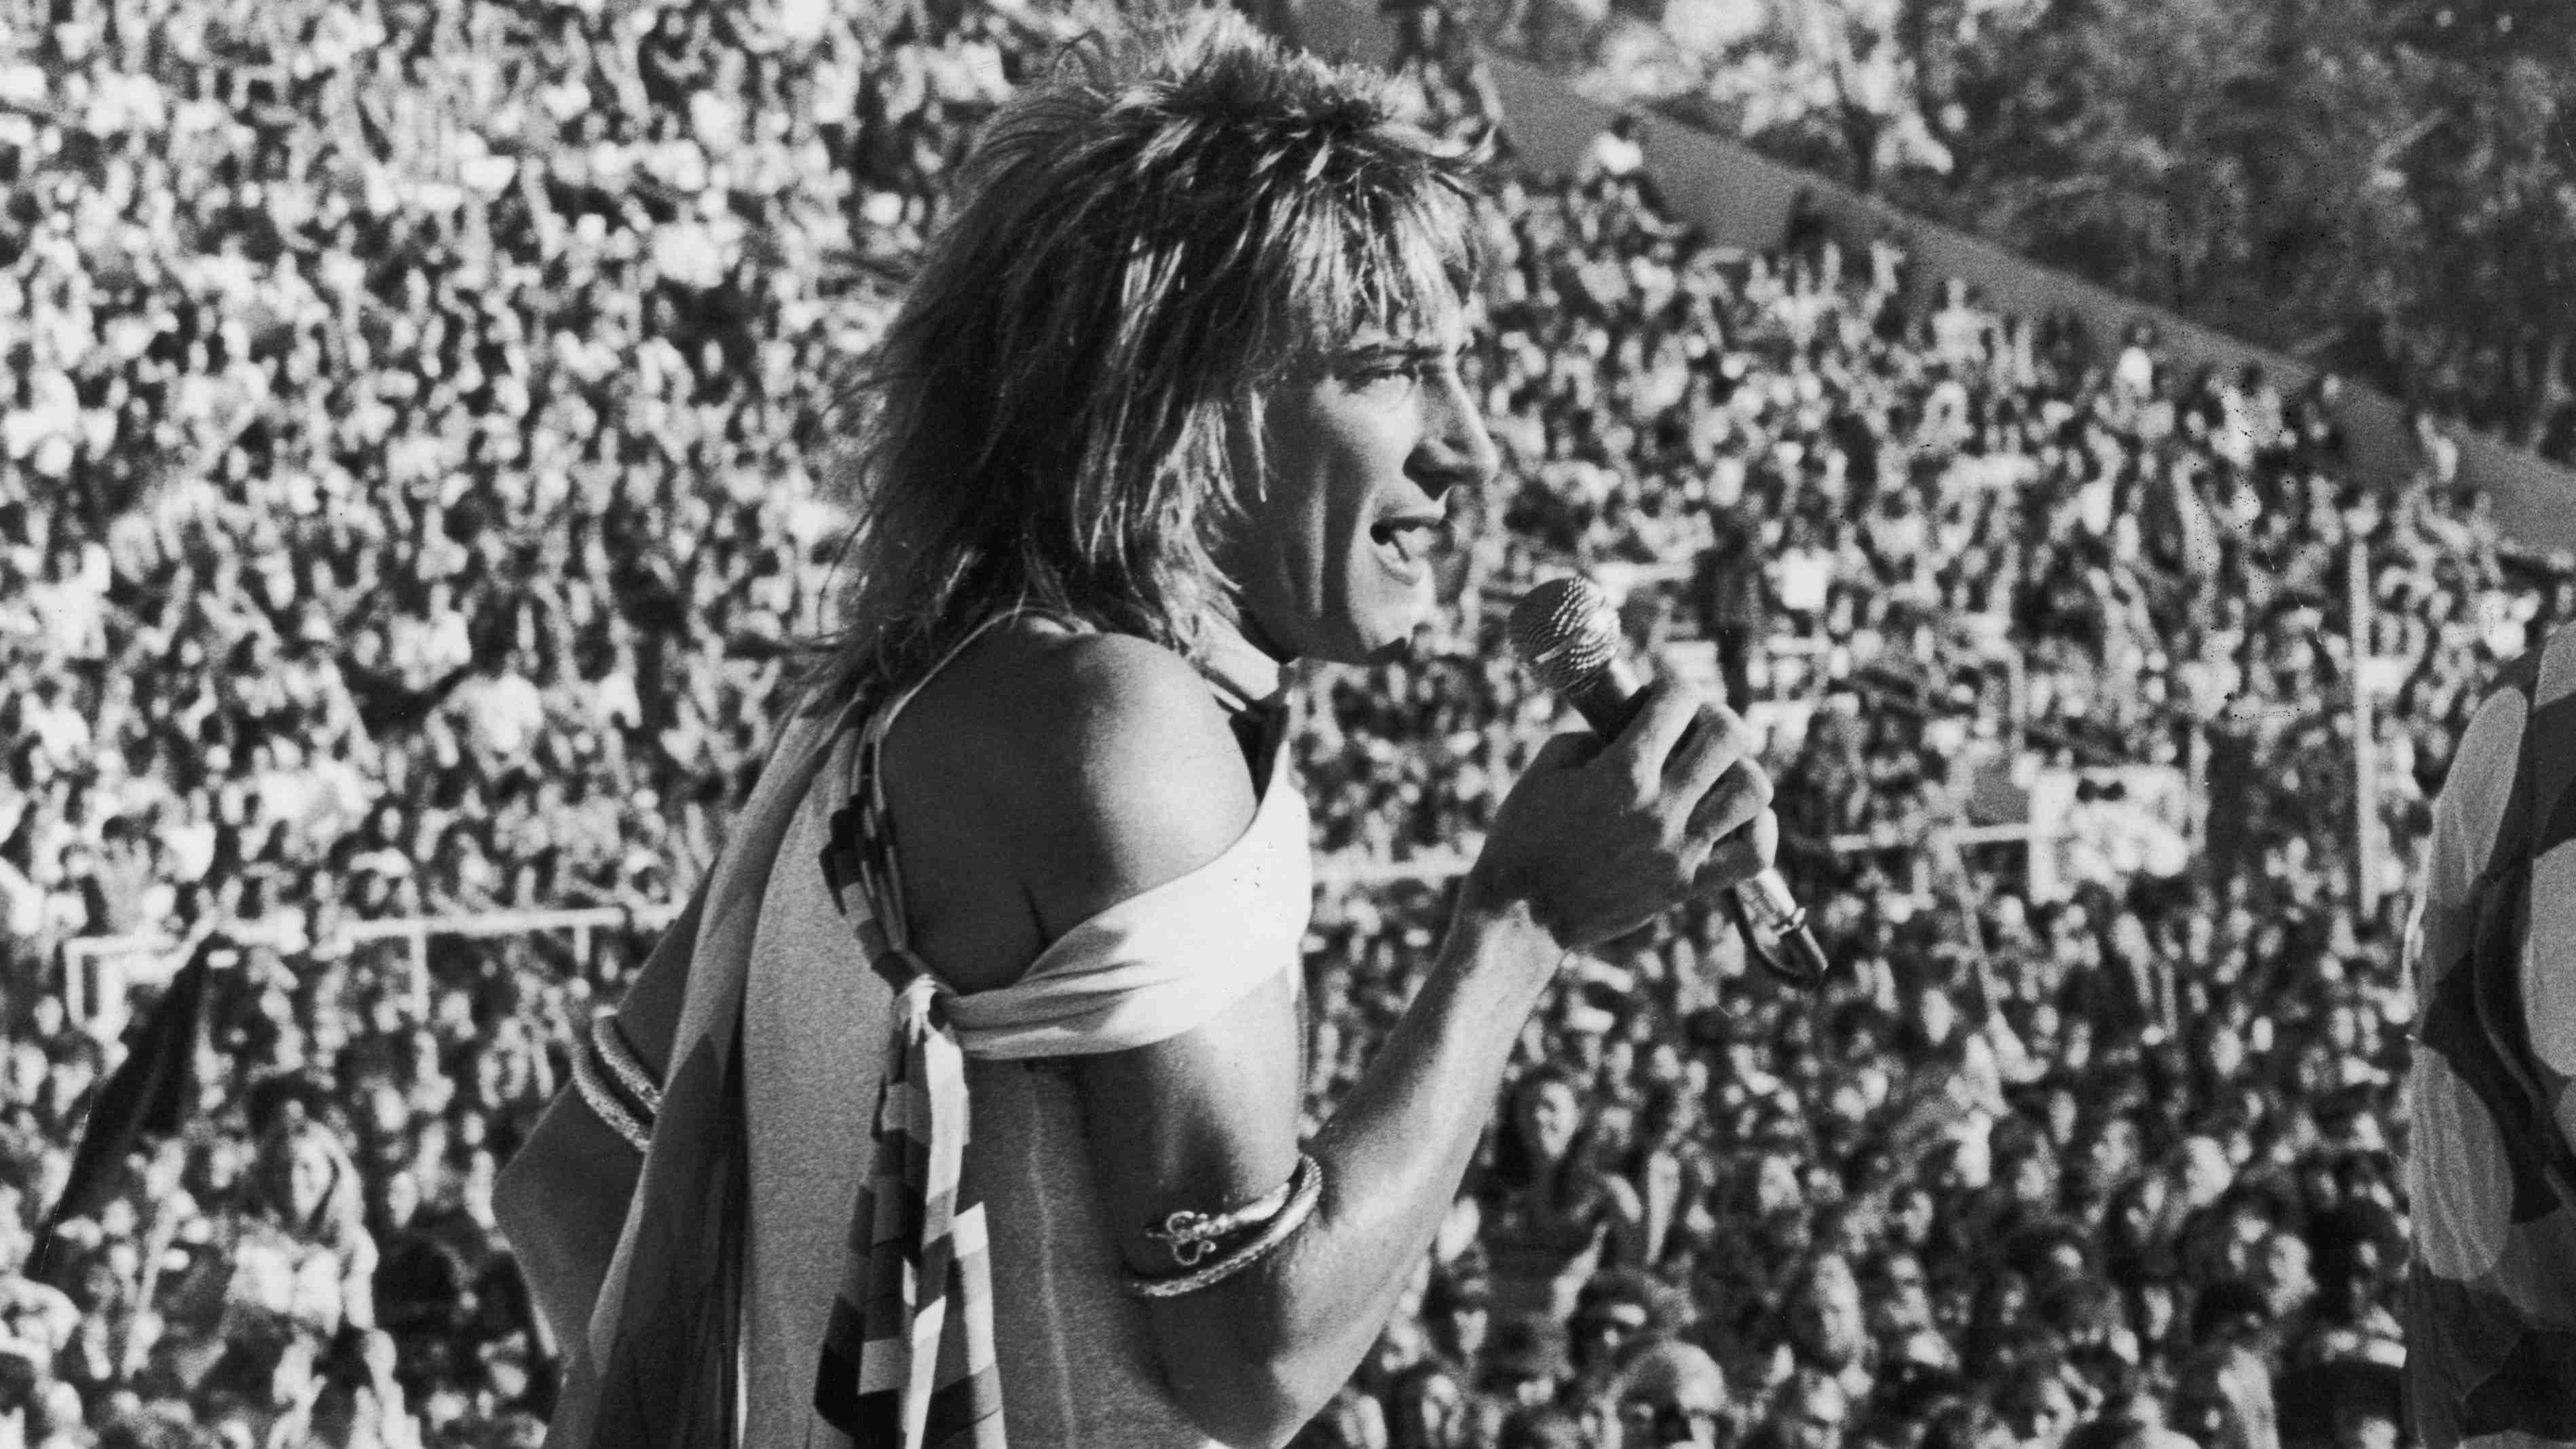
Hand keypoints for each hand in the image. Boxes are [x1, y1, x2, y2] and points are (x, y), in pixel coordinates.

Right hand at [1470, 679, 1777, 951]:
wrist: (1521, 915)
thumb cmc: (1523, 836)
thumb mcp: (1548, 767)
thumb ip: (1596, 736)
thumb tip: (1637, 725)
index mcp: (1620, 772)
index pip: (1679, 700)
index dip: (1673, 686)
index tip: (1662, 696)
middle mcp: (1657, 808)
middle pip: (1728, 736)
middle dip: (1715, 718)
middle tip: (1695, 729)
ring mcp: (1677, 850)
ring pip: (1752, 790)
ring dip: (1740, 770)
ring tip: (1716, 774)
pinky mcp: (1686, 886)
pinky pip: (1755, 854)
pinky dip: (1759, 828)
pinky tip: (1737, 816)